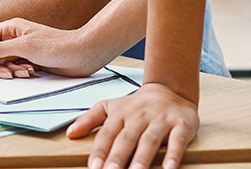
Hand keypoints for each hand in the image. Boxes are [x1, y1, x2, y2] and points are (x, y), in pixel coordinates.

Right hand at [0, 17, 113, 77]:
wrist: (82, 54)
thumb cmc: (57, 45)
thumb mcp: (24, 46)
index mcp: (10, 28)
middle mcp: (13, 38)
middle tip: (8, 74)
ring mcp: (21, 50)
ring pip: (3, 64)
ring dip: (11, 71)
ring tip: (27, 72)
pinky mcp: (29, 61)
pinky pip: (15, 70)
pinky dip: (20, 73)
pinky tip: (33, 72)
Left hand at [66, 83, 198, 168]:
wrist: (170, 90)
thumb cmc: (136, 105)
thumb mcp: (110, 107)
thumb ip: (89, 120)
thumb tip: (69, 133)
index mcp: (120, 114)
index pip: (107, 134)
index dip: (100, 151)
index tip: (93, 167)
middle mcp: (139, 117)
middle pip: (126, 139)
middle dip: (118, 157)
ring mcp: (160, 121)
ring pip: (149, 141)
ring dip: (142, 158)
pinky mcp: (181, 125)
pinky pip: (177, 141)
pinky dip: (173, 155)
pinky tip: (168, 168)